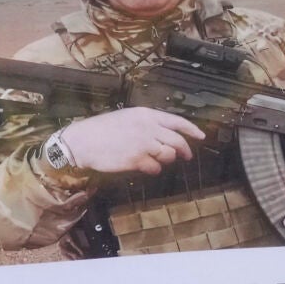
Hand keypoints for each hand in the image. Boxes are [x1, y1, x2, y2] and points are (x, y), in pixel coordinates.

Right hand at [59, 108, 205, 175]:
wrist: (83, 142)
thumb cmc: (101, 130)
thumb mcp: (127, 117)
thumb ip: (147, 124)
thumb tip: (163, 135)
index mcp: (146, 114)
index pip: (177, 121)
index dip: (192, 129)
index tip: (201, 136)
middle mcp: (148, 128)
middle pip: (177, 140)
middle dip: (184, 150)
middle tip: (186, 155)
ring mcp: (144, 144)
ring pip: (168, 155)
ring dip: (165, 159)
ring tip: (155, 159)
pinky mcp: (137, 160)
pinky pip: (155, 168)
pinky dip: (153, 169)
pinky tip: (145, 166)